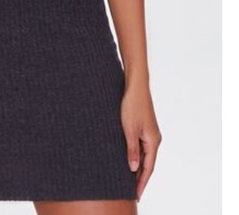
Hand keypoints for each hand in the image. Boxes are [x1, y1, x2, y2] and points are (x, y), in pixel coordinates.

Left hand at [120, 81, 161, 201]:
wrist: (135, 86)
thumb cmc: (132, 105)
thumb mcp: (129, 129)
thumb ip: (132, 149)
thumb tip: (134, 168)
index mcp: (152, 141)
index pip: (148, 168)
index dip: (142, 182)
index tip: (136, 195)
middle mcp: (154, 138)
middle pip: (148, 163)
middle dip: (140, 177)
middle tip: (132, 192)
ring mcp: (149, 132)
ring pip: (144, 154)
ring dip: (138, 166)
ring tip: (129, 179)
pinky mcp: (144, 126)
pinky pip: (141, 146)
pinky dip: (136, 155)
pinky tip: (129, 158)